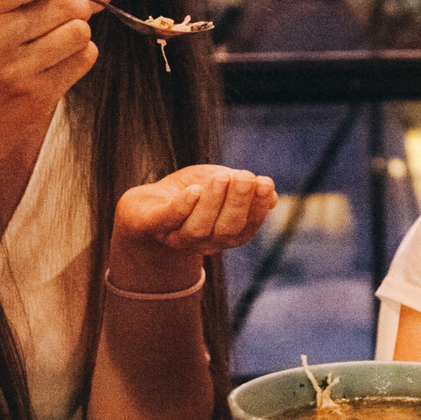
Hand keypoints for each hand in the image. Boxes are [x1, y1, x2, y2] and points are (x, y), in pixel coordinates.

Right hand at [0, 0, 98, 162]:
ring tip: (61, 39)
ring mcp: (17, 70)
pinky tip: (62, 60)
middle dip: (72, 4)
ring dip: (77, 32)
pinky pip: (84, 59)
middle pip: (62, 3)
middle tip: (63, 14)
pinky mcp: (39, 96)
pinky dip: (81, 55)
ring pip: (78, 30)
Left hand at [109, 163, 277, 291]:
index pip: (247, 227)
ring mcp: (177, 236)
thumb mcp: (221, 186)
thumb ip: (244, 191)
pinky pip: (168, 220)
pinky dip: (183, 207)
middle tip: (246, 177)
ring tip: (222, 177)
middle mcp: (204, 242)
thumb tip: (272, 196)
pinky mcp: (151, 224)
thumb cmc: (191, 193)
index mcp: (225, 234)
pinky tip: (194, 191)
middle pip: (226, 231)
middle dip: (238, 203)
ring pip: (199, 228)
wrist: (149, 203)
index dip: (258, 208)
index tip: (264, 183)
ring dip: (213, 203)